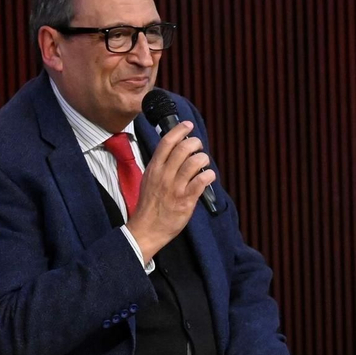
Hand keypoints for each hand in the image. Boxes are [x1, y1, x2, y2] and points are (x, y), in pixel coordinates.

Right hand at [126, 120, 215, 259]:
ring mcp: (175, 187)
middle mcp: (164, 175)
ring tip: (203, 163)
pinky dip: (209, 176)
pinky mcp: (186, 200)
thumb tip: (175, 152)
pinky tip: (209, 177)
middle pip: (183, 149)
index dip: (179, 130)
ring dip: (203, 159)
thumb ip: (161, 166)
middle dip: (195, 143)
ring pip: (194, 162)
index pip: (166, 142)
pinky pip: (202, 181)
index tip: (188, 125)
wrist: (146, 229)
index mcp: (154, 168)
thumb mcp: (149, 180)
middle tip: (198, 147)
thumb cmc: (149, 205)